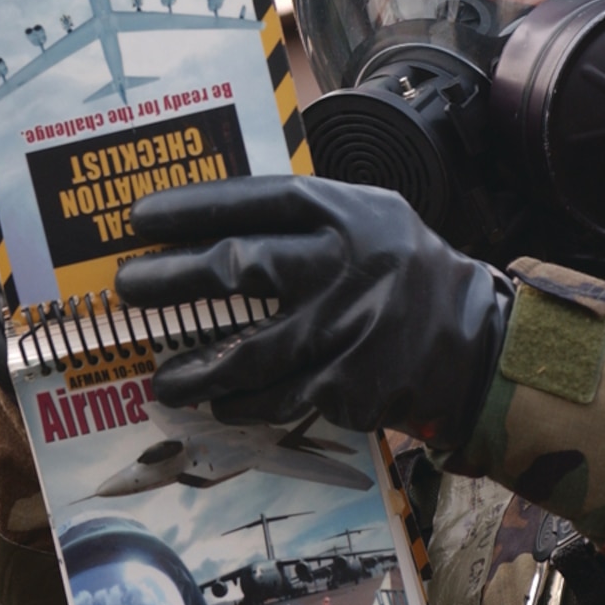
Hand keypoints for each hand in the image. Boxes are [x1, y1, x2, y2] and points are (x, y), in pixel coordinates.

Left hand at [113, 174, 512, 445]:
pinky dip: (242, 403)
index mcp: (350, 214)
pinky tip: (217, 402)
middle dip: (173, 277)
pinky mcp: (352, 385)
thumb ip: (309, 217)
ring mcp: (348, 329)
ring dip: (195, 366)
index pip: (258, 201)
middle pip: (242, 268)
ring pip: (250, 351)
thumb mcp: (373, 219)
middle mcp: (346, 266)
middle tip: (127, 286)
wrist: (476, 342)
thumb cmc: (409, 272)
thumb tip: (218, 222)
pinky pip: (279, 398)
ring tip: (160, 374)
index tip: (140, 215)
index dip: (195, 206)